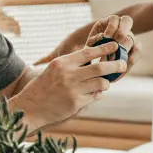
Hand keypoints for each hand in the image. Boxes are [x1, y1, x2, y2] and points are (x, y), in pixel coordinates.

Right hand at [11, 36, 130, 129]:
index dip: (105, 48)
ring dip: (106, 83)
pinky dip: (98, 94)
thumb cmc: (42, 86)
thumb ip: (72, 63)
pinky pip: (95, 96)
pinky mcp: (76, 103)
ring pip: (101, 83)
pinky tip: (94, 93)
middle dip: (115, 65)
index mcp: (63, 63)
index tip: (116, 45)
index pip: (89, 52)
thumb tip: (92, 57)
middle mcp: (69, 75)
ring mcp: (73, 90)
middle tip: (122, 64)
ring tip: (104, 83)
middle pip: (100, 68)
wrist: (30, 107)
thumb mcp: (54, 69)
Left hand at [85, 14, 141, 69]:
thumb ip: (94, 40)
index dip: (111, 27)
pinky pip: (138, 50)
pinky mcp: (134, 49)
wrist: (96, 66)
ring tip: (115, 58)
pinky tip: (129, 61)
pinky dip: (135, 55)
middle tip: (114, 46)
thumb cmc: (91, 52)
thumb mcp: (90, 45)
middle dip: (120, 35)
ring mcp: (129, 37)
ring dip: (124, 48)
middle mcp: (121, 28)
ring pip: (132, 38)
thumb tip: (102, 37)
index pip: (114, 19)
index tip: (106, 37)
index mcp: (109, 23)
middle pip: (127, 24)